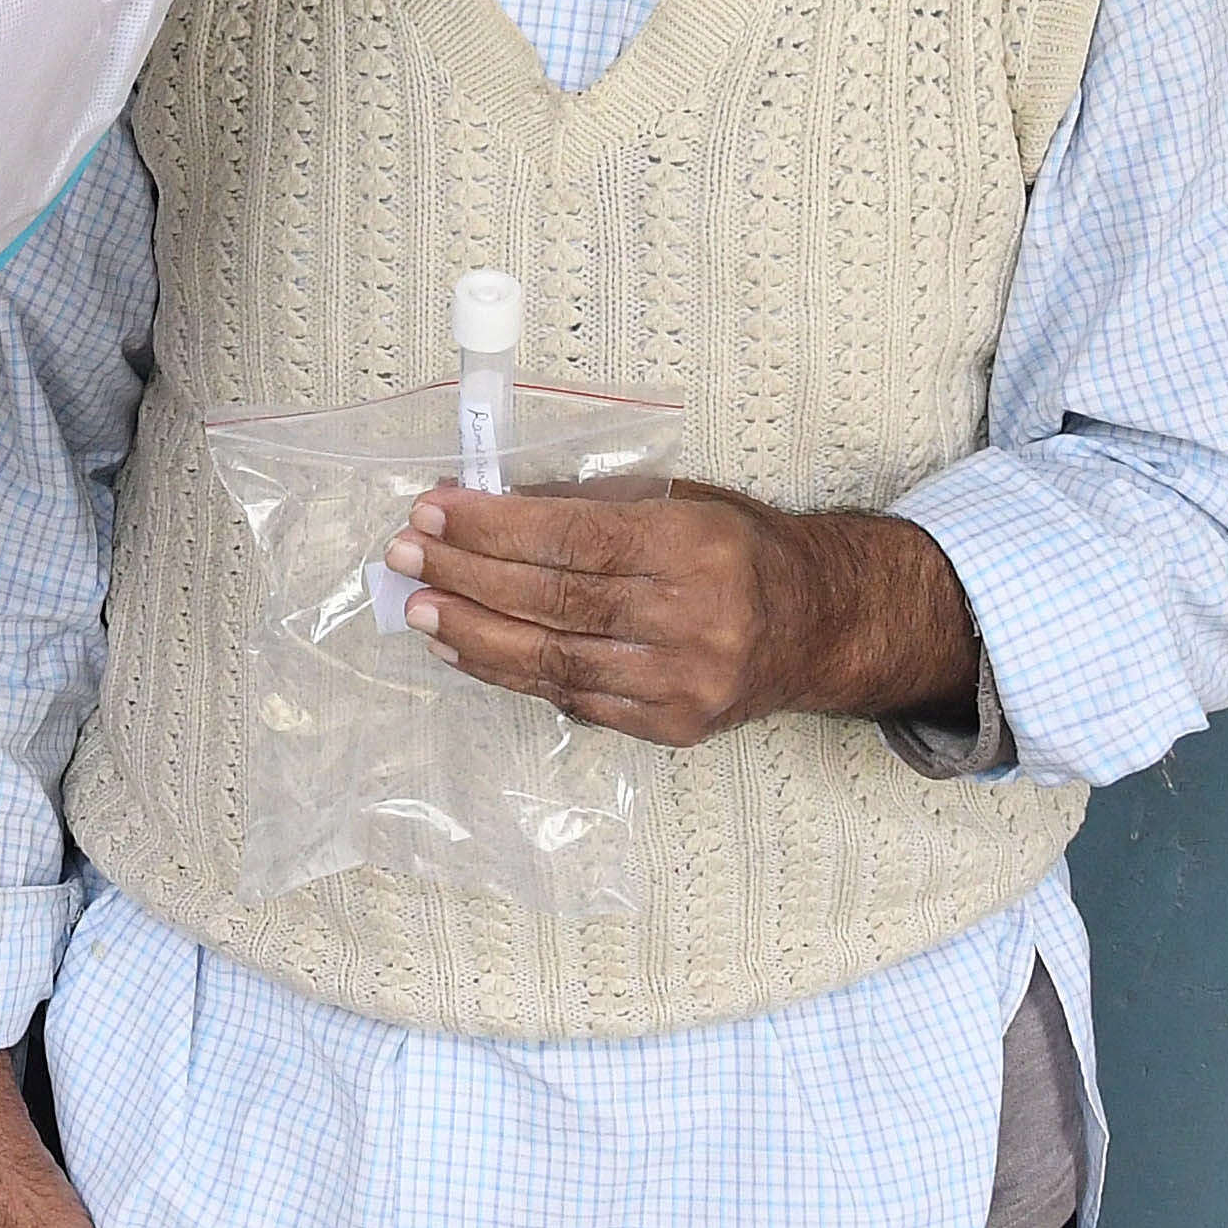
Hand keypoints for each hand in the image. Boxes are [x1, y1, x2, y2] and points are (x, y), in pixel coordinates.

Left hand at [382, 484, 978, 746]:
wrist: (819, 625)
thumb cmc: (737, 549)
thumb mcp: (678, 501)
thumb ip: (588, 503)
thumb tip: (480, 500)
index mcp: (697, 546)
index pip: (573, 538)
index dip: (494, 527)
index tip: (434, 510)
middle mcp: (696, 619)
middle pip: (555, 599)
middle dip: (467, 575)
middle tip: (409, 554)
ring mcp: (685, 683)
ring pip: (554, 659)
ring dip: (473, 632)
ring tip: (421, 606)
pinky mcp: (673, 727)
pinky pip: (573, 698)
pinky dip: (510, 673)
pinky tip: (467, 647)